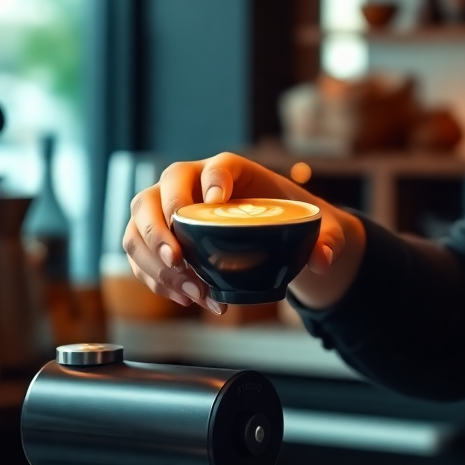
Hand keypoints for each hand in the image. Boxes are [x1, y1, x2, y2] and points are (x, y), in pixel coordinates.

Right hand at [123, 152, 365, 312]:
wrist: (273, 232)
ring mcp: (166, 210)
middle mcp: (190, 184)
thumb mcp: (317, 226)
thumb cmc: (290, 217)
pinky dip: (155, 279)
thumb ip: (326, 240)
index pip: (215, 167)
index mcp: (230, 171)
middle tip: (179, 260)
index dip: (211, 179)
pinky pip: (140, 255)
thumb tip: (322, 260)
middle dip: (160, 228)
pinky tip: (184, 298)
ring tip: (191, 292)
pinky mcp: (157, 237)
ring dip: (155, 263)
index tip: (216, 199)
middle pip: (156, 194)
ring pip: (137, 227)